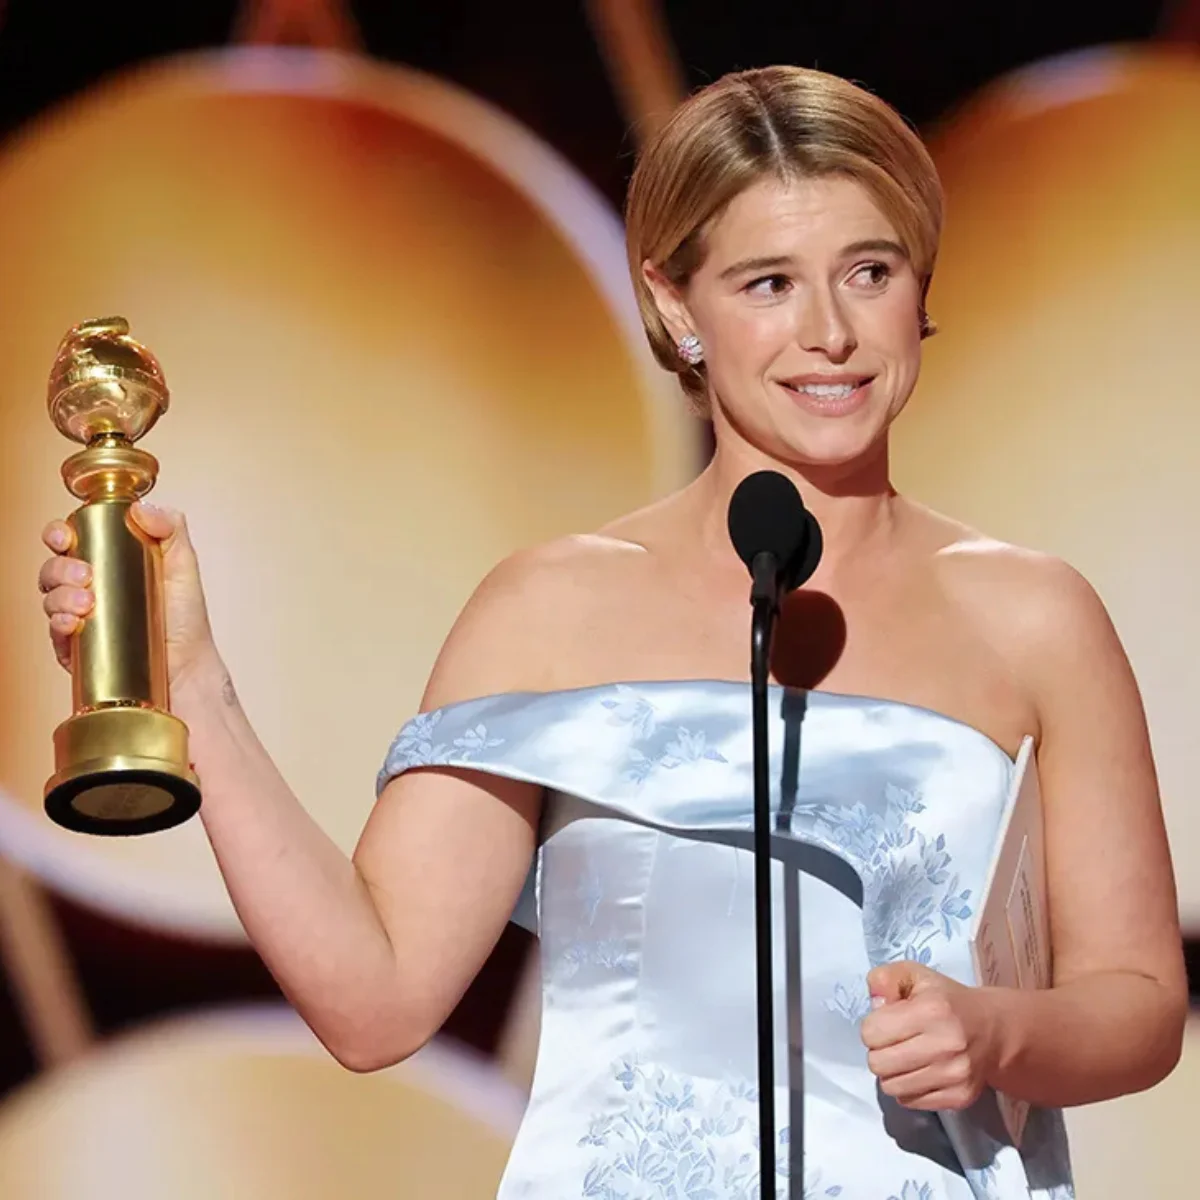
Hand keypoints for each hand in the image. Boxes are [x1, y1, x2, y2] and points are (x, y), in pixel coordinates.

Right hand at [39, 501, 220, 691]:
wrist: (188, 667)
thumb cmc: (185, 618)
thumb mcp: (184, 565)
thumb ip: (171, 528)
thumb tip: (140, 508)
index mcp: (108, 564)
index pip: (71, 542)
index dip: (59, 534)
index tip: (64, 536)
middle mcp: (89, 589)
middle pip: (53, 569)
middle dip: (59, 567)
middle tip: (83, 574)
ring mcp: (80, 619)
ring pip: (49, 599)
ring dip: (58, 595)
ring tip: (86, 602)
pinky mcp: (77, 650)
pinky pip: (54, 634)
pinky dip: (57, 624)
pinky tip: (72, 622)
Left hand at [861, 961, 998, 1110]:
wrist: (993, 1030)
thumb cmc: (946, 1000)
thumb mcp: (913, 975)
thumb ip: (884, 979)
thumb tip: (874, 1003)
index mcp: (932, 1010)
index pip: (871, 1033)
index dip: (872, 1026)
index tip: (886, 1021)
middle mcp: (946, 1045)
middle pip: (878, 1064)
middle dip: (878, 1051)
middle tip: (893, 1042)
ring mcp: (954, 1075)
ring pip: (891, 1087)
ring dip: (891, 1072)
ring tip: (905, 1057)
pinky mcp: (959, 1097)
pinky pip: (910, 1101)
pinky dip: (908, 1088)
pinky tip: (920, 1071)